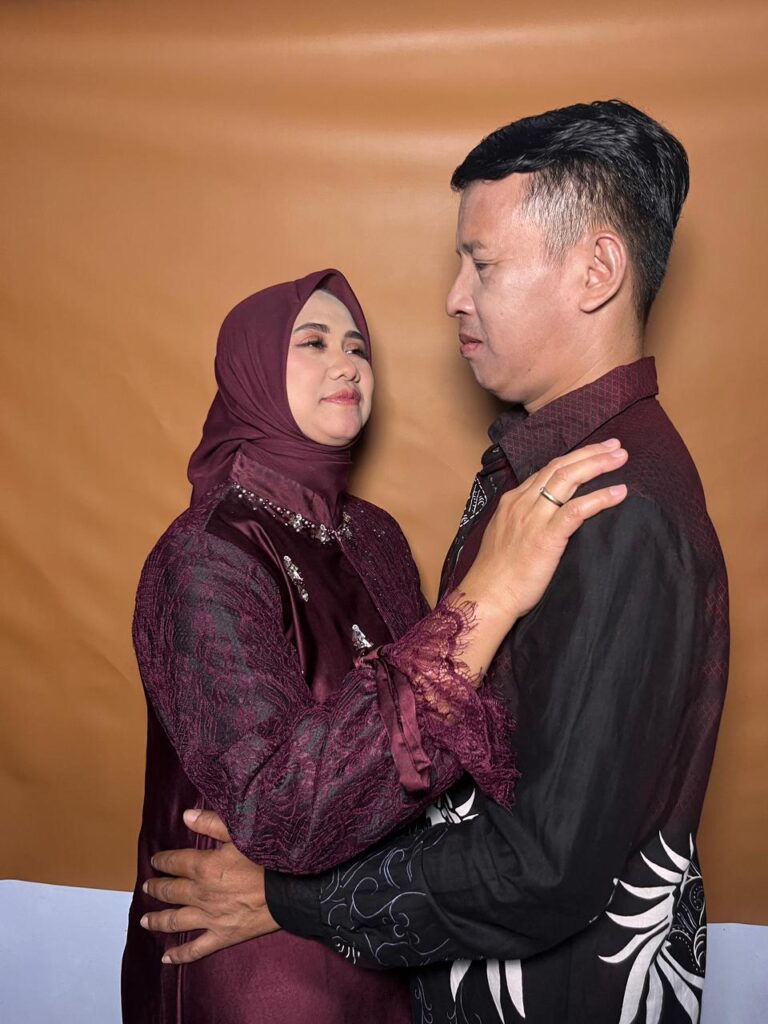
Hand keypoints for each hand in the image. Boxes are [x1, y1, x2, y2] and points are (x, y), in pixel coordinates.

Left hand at [141, 809, 279, 963]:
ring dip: (158, 920)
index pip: (174, 862)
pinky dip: (180, 955)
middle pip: (171, 892)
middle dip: (156, 888)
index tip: (155, 861)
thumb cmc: (267, 859)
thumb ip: (211, 823)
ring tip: (145, 920)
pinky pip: (196, 948)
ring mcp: (210, 918)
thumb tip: (185, 816)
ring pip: (175, 921)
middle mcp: (201, 894)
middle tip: (147, 887)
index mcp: (204, 867)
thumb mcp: (240, 833)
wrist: (289, 891)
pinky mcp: (222, 936)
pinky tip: (166, 958)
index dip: (162, 861)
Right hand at [464, 439, 627, 619]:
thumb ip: (524, 521)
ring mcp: (533, 518)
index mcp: (512, 502)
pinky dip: (600, 497)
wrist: (487, 596)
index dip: (573, 458)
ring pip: (568, 479)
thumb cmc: (497, 575)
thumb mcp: (506, 537)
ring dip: (598, 465)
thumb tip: (545, 519)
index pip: (546, 470)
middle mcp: (522, 503)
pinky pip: (577, 510)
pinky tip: (619, 492)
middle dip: (590, 452)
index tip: (594, 451)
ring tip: (621, 458)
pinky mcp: (546, 537)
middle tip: (615, 445)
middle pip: (560, 467)